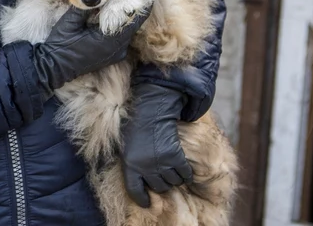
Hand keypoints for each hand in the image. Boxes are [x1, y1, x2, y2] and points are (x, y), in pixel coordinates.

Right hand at [31, 4, 151, 91]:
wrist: (53, 68)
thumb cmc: (60, 45)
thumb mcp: (70, 23)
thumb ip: (86, 8)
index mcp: (110, 41)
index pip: (135, 20)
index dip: (142, 5)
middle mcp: (118, 49)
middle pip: (133, 25)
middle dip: (134, 9)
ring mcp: (115, 54)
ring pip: (128, 31)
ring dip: (126, 17)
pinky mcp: (110, 55)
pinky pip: (121, 38)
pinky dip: (120, 26)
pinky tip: (114, 15)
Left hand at [122, 83, 191, 207]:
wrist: (151, 109)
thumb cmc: (135, 126)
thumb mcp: (126, 146)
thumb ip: (132, 163)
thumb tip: (142, 180)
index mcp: (129, 165)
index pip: (135, 191)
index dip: (143, 199)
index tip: (148, 202)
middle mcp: (145, 167)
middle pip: (159, 187)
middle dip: (162, 184)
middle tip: (163, 176)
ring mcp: (161, 163)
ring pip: (174, 182)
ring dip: (175, 178)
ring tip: (171, 168)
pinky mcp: (175, 157)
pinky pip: (185, 174)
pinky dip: (186, 173)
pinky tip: (183, 168)